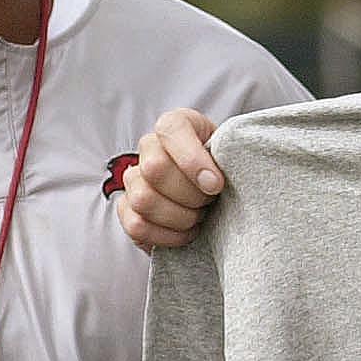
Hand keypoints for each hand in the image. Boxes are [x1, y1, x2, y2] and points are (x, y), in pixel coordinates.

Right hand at [114, 109, 223, 249]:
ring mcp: (134, 179)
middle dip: (190, 194)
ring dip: (180, 216)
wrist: (221, 196)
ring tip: (200, 216)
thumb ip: (227, 157)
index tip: (216, 185)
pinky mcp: (127, 210)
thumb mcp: (232, 155)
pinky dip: (167, 236)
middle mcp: (149, 147)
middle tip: (210, 201)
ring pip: (143, 199)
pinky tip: (187, 232)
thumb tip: (213, 182)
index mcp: (176, 125)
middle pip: (155, 169)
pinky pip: (138, 226)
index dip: (192, 160)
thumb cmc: (226, 171)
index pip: (171, 130)